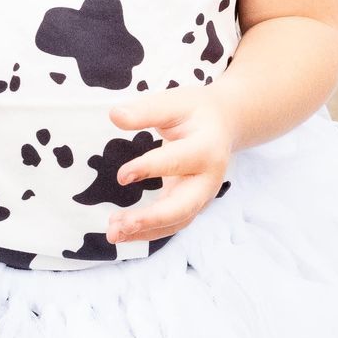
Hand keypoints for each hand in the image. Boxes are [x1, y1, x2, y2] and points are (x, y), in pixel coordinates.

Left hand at [104, 87, 232, 244]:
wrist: (223, 124)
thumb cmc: (195, 112)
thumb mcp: (173, 103)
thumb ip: (145, 111)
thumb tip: (115, 115)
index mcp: (207, 148)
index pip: (177, 161)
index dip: (149, 169)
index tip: (121, 177)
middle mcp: (208, 179)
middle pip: (183, 206)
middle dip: (153, 218)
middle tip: (123, 224)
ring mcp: (202, 196)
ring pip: (176, 222)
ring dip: (145, 231)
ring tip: (113, 233)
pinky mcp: (190, 205)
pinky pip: (169, 224)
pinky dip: (146, 231)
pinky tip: (121, 232)